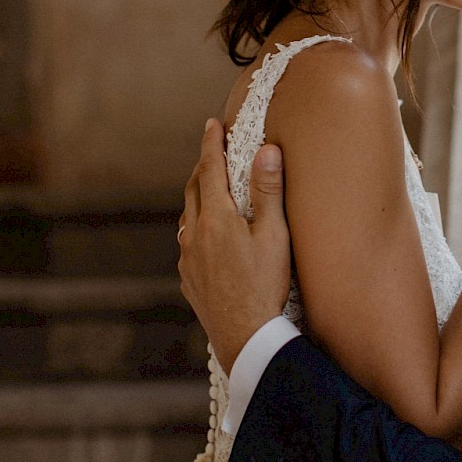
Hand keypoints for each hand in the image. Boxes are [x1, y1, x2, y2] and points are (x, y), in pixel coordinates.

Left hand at [178, 119, 291, 373]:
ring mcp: (188, 258)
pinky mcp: (188, 279)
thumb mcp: (274, 236)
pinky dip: (196, 226)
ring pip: (188, 216)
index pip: (211, 169)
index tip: (212, 123)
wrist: (245, 337)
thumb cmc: (265, 286)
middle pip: (194, 189)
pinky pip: (187, 242)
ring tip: (210, 189)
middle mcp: (194, 234)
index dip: (211, 143)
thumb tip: (267, 150)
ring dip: (198, 197)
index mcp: (215, 218)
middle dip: (204, 166)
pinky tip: (207, 235)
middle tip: (213, 151)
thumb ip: (268, 191)